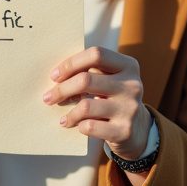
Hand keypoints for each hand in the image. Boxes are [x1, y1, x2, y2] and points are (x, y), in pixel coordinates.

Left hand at [43, 46, 150, 160]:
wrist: (139, 131)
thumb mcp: (110, 80)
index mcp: (128, 66)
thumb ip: (91, 72)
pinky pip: (90, 127)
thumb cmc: (114, 99)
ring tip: (63, 118)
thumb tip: (56, 76)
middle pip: (86, 80)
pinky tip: (77, 126)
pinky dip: (79, 126)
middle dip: (62, 89)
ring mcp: (130, 108)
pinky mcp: (124, 131)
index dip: (71, 63)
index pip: (96, 54)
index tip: (55, 75)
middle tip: (48, 97)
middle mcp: (132, 85)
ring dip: (69, 113)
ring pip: (86, 106)